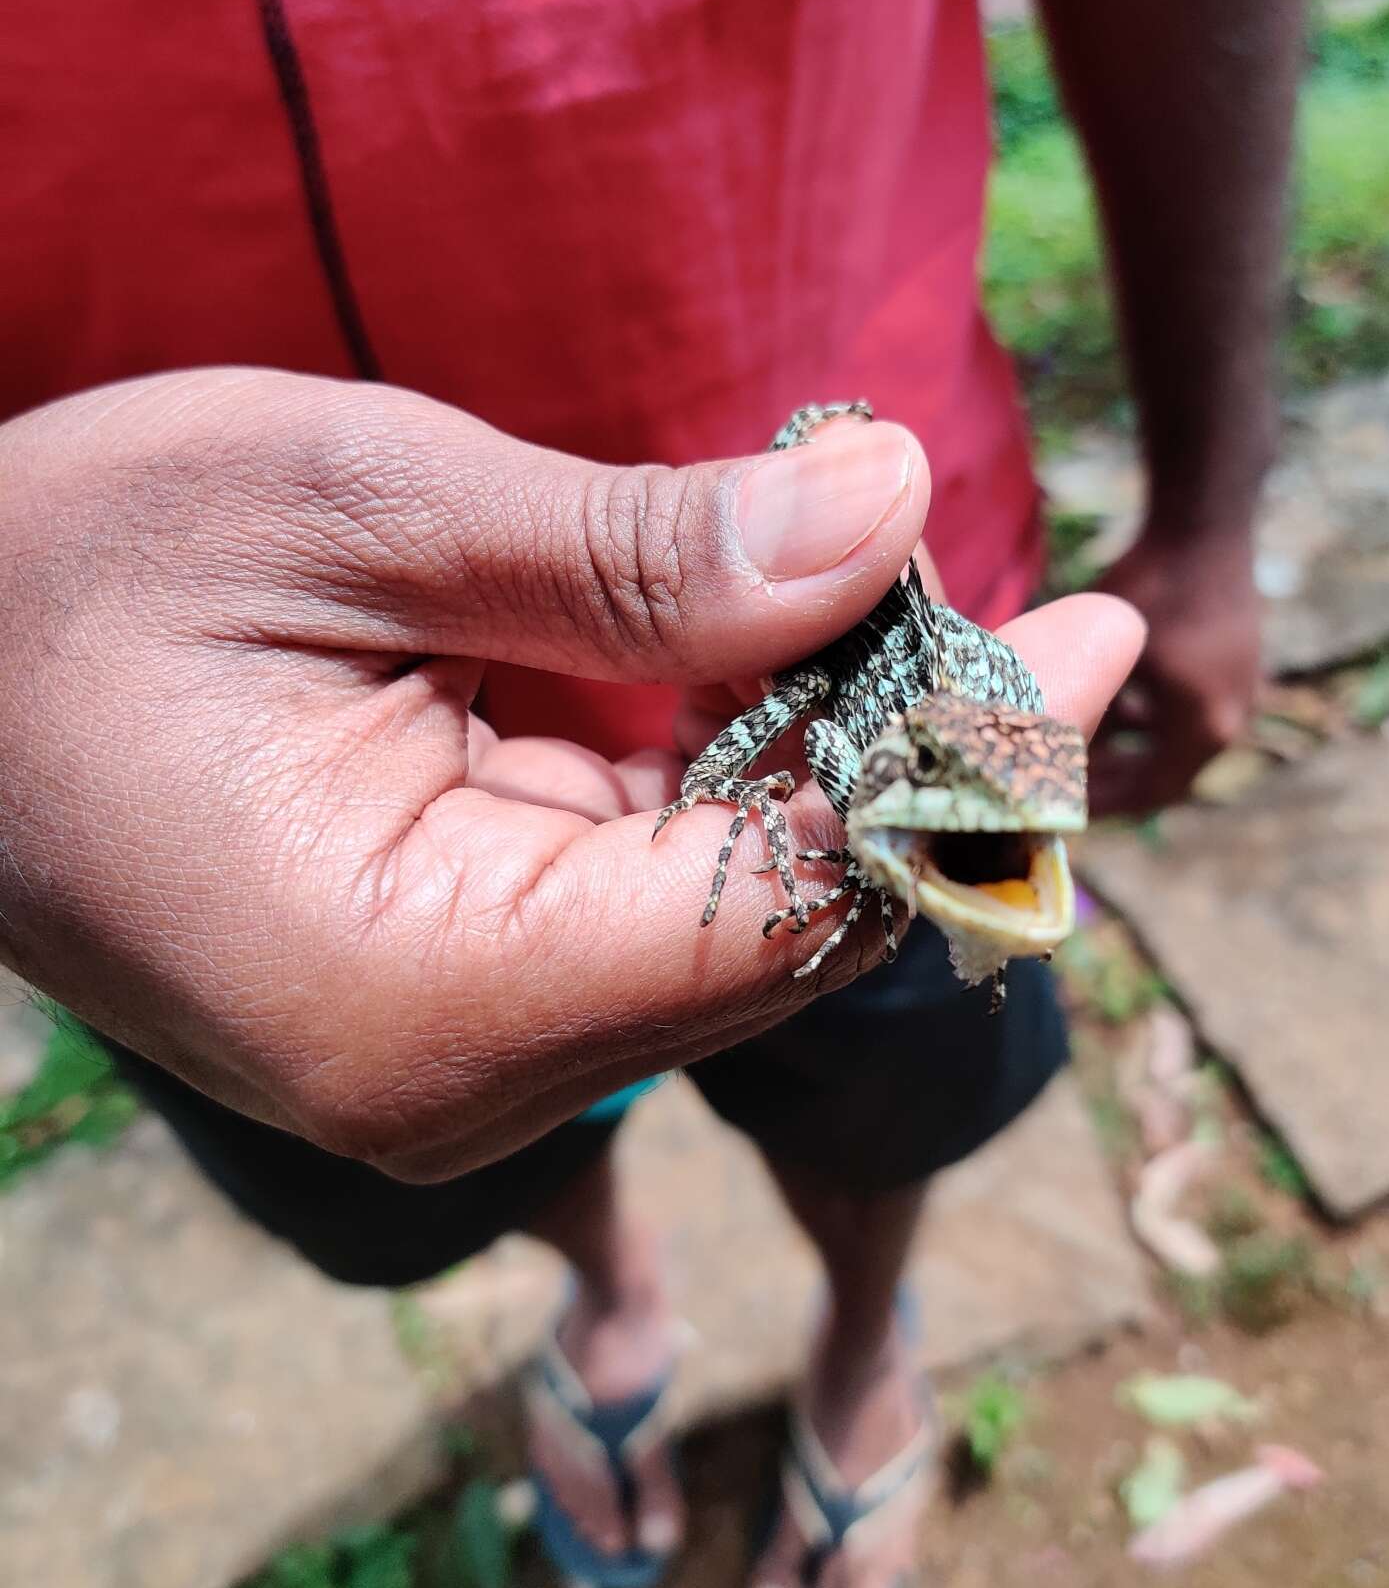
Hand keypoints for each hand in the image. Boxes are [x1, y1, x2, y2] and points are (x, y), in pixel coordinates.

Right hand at [0, 370, 1144, 1178]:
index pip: (775, 919)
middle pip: (778, 945)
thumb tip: (888, 512)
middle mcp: (451, 1082)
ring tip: (943, 626)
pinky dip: (740, 792)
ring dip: (839, 780)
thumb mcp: (341, 505)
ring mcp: (453, 1060)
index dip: (952, 784)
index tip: (1087, 640)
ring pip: (729, 930)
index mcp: (417, 996)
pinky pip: (650, 906)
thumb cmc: (70, 571)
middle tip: (1041, 619)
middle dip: (920, 780)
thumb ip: (624, 544)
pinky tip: (791, 673)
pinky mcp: (453, 1002)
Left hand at [1087, 530, 1261, 815]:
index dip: (1103, 805)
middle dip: (1115, 781)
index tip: (1063, 807)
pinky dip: (1155, 719)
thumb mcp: (1107, 654)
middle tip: (1067, 784)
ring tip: (1084, 746)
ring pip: (1178, 743)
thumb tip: (1043, 755)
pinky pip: (1191, 713)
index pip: (1151, 793)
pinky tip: (1120, 701)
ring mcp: (1241, 693)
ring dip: (1133, 749)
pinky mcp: (1237, 667)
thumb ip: (1086, 709)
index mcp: (1205, 727)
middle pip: (1167, 775)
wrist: (1205, 522)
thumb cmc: (1151, 586)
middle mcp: (1233, 719)